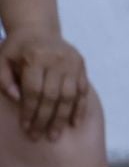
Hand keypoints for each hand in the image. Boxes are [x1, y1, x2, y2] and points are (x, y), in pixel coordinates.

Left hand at [0, 26, 92, 140]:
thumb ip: (4, 79)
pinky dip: (79, 108)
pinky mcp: (82, 66)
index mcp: (36, 57)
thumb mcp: (1, 60)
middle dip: (45, 119)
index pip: (34, 90)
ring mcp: (72, 63)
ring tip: (54, 135)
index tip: (25, 127)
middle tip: (39, 136)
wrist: (37, 29)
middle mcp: (57, 60)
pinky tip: (74, 123)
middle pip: (52, 96)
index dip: (29, 111)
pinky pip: (82, 91)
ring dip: (62, 118)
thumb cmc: (16, 49)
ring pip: (69, 96)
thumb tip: (17, 99)